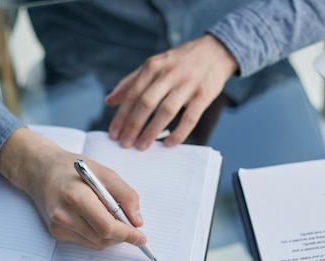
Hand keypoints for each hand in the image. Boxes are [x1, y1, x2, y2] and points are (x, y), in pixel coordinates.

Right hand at [0, 127, 147, 249]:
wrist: (40, 170)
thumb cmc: (72, 168)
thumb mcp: (105, 172)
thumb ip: (125, 195)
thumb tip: (137, 221)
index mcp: (76, 195)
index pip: (106, 226)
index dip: (127, 235)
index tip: (141, 238)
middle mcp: (63, 214)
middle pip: (103, 238)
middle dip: (121, 236)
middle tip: (131, 226)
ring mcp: (58, 226)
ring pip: (96, 244)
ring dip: (111, 237)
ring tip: (112, 217)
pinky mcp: (56, 233)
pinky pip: (86, 242)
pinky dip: (98, 235)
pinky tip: (96, 218)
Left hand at [106, 34, 237, 149]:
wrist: (215, 51)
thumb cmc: (180, 62)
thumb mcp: (154, 65)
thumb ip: (131, 82)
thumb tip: (109, 101)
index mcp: (153, 66)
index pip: (132, 94)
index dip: (121, 116)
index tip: (114, 134)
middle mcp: (169, 74)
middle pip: (146, 103)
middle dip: (133, 125)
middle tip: (125, 143)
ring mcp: (187, 84)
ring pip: (166, 110)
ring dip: (152, 130)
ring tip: (142, 146)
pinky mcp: (204, 94)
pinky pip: (190, 117)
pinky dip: (179, 132)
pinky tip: (169, 143)